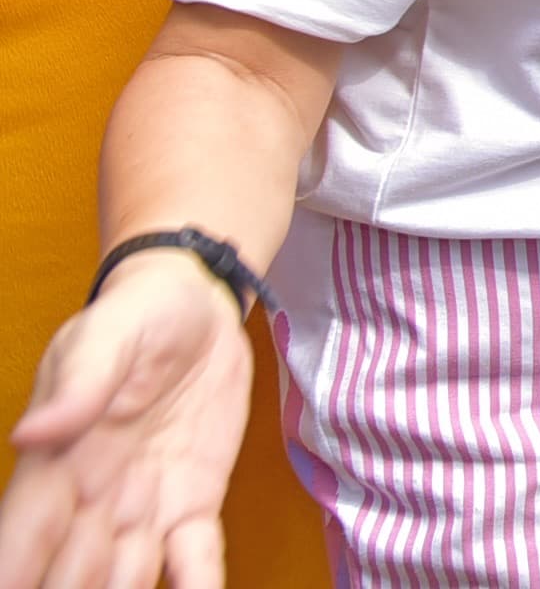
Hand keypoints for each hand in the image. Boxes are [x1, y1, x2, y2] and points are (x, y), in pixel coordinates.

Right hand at [0, 252, 253, 588]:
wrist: (195, 305)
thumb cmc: (135, 318)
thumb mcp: (105, 336)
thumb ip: (79, 386)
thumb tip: (33, 432)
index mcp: (55, 468)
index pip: (20, 541)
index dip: (13, 575)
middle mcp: (91, 504)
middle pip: (68, 580)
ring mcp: (142, 511)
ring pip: (125, 585)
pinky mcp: (195, 505)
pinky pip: (195, 560)